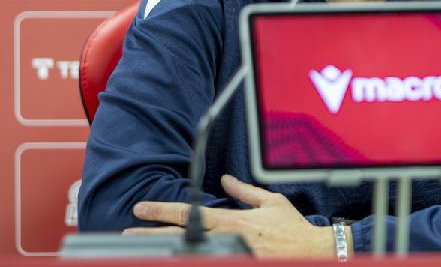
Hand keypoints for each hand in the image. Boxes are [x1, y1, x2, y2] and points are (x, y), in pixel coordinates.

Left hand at [123, 174, 342, 257]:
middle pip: (181, 237)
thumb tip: (227, 181)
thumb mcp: (272, 201)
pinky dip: (191, 259)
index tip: (141, 209)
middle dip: (152, 234)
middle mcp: (228, 239)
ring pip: (191, 254)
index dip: (162, 211)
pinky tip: (177, 260)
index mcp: (233, 220)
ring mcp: (232, 255)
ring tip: (142, 251)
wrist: (312, 252)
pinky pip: (209, 261)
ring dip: (166, 251)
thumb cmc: (294, 228)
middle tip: (128, 233)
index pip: (190, 214)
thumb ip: (245, 192)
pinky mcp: (239, 262)